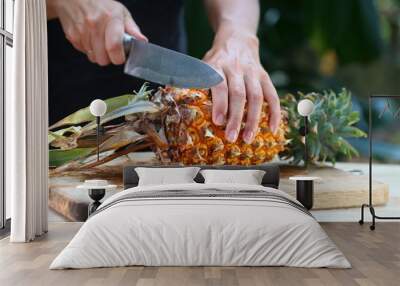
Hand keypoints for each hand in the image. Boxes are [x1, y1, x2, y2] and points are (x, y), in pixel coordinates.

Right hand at [47, 0, 147, 65]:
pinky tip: (91, 39)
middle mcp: (94, 24)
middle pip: (103, 58)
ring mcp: (81, 31)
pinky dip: (89, 50)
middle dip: (109, 58)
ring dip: (99, 54)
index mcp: (110, 18)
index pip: (114, 47)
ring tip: (101, 42)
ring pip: (93, 58)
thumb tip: (142, 41)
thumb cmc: (101, 5)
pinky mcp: (72, 36)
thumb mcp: (121, 12)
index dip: (118, 58)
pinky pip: (84, 53)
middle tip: (111, 49)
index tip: (120, 57)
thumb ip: (132, 29)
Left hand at [204, 26, 280, 143]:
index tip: (218, 121)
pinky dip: (274, 112)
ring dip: (253, 119)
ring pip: (256, 96)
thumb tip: (184, 108)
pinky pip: (272, 95)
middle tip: (231, 137)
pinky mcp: (265, 76)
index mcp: (217, 66)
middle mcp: (236, 68)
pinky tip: (272, 128)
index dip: (220, 103)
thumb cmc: (215, 61)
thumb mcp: (202, 66)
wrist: (237, 40)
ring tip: (248, 138)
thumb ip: (197, 83)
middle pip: (239, 94)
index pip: (220, 85)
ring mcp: (253, 72)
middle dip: (236, 117)